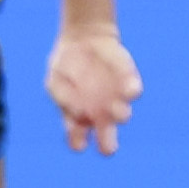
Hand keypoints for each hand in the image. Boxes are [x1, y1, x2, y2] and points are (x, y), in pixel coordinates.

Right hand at [48, 22, 139, 154]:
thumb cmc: (67, 63)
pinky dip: (131, 90)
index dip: (78, 141)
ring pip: (121, 113)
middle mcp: (99, 112)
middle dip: (107, 143)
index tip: (79, 143)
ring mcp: (115, 98)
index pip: (77, 138)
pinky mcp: (129, 81)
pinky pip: (132, 89)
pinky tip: (130, 91)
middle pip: (106, 136)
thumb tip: (78, 114)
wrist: (86, 38)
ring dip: (120, 114)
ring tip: (119, 113)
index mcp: (77, 115)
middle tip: (108, 149)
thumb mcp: (56, 79)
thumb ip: (62, 96)